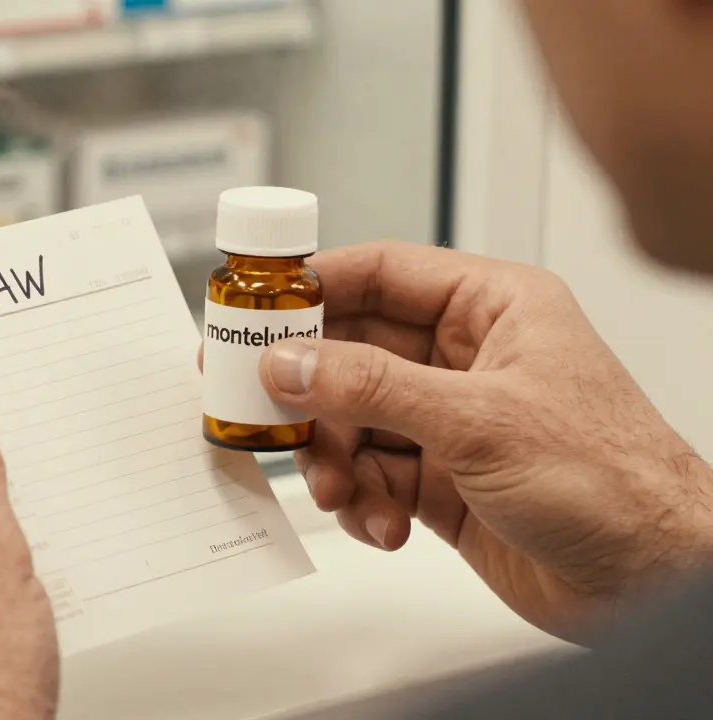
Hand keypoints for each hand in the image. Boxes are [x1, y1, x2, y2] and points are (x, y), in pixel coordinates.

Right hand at [259, 242, 712, 641]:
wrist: (651, 579)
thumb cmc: (613, 481)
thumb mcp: (477, 420)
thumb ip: (371, 387)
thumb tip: (292, 361)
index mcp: (493, 309)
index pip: (382, 273)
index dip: (313, 286)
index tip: (255, 308)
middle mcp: (467, 359)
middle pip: (354, 351)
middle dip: (312, 389)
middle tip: (266, 409)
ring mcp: (451, 420)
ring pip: (353, 420)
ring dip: (334, 457)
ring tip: (339, 487)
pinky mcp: (441, 480)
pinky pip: (370, 475)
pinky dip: (362, 500)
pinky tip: (382, 521)